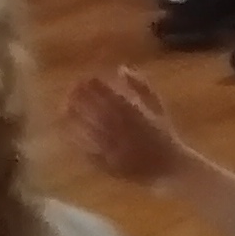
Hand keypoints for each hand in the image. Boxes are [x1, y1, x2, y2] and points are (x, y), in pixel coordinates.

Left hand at [65, 67, 180, 185]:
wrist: (171, 167)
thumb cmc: (164, 135)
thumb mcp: (157, 106)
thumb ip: (141, 86)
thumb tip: (121, 68)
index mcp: (136, 113)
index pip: (109, 94)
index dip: (94, 86)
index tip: (83, 79)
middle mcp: (124, 130)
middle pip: (96, 110)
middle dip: (81, 100)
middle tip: (69, 92)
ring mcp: (116, 148)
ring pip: (90, 130)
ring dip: (75, 118)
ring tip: (63, 109)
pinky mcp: (110, 164)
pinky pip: (89, 151)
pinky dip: (77, 141)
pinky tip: (68, 133)